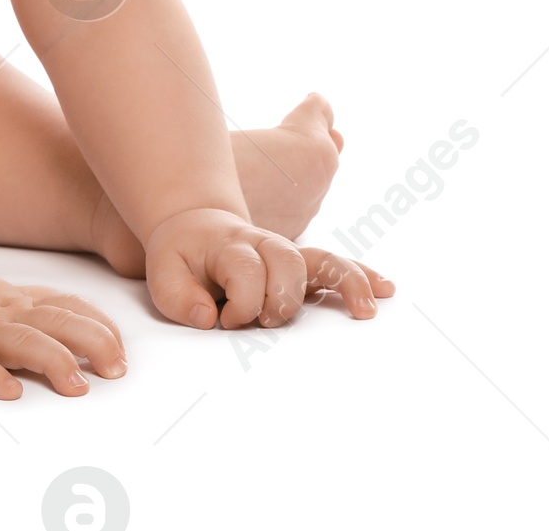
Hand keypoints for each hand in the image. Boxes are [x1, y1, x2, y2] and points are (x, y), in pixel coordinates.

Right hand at [0, 268, 125, 399]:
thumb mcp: (2, 299)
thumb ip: (38, 312)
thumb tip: (90, 335)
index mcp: (20, 300)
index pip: (70, 306)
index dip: (102, 326)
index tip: (121, 352)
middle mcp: (7, 312)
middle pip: (59, 320)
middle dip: (94, 342)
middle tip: (115, 370)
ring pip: (24, 339)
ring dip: (55, 361)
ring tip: (77, 386)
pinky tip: (9, 392)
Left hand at [145, 208, 392, 328]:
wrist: (193, 227)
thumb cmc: (180, 256)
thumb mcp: (163, 273)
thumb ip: (179, 297)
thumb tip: (210, 319)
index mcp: (230, 243)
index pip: (246, 273)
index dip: (238, 305)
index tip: (223, 321)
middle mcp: (263, 243)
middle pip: (287, 264)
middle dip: (282, 299)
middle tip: (267, 322)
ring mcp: (285, 252)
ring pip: (320, 260)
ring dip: (344, 283)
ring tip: (366, 310)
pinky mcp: (299, 265)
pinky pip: (335, 266)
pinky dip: (360, 275)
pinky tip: (384, 289)